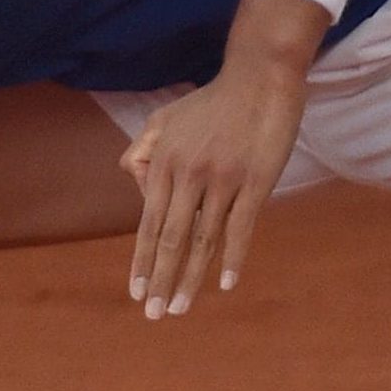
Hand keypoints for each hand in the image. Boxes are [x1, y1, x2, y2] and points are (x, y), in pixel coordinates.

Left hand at [119, 4, 316, 317]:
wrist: (259, 76)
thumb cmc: (214, 100)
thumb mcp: (168, 116)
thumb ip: (146, 146)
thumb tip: (130, 175)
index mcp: (164, 163)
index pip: (148, 223)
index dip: (141, 261)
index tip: (135, 292)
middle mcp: (188, 174)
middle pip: (170, 239)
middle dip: (159, 281)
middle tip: (153, 315)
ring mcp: (222, 180)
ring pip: (202, 240)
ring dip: (190, 279)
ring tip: (179, 308)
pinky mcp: (255, 182)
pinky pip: (240, 228)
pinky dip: (232, 259)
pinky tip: (226, 285)